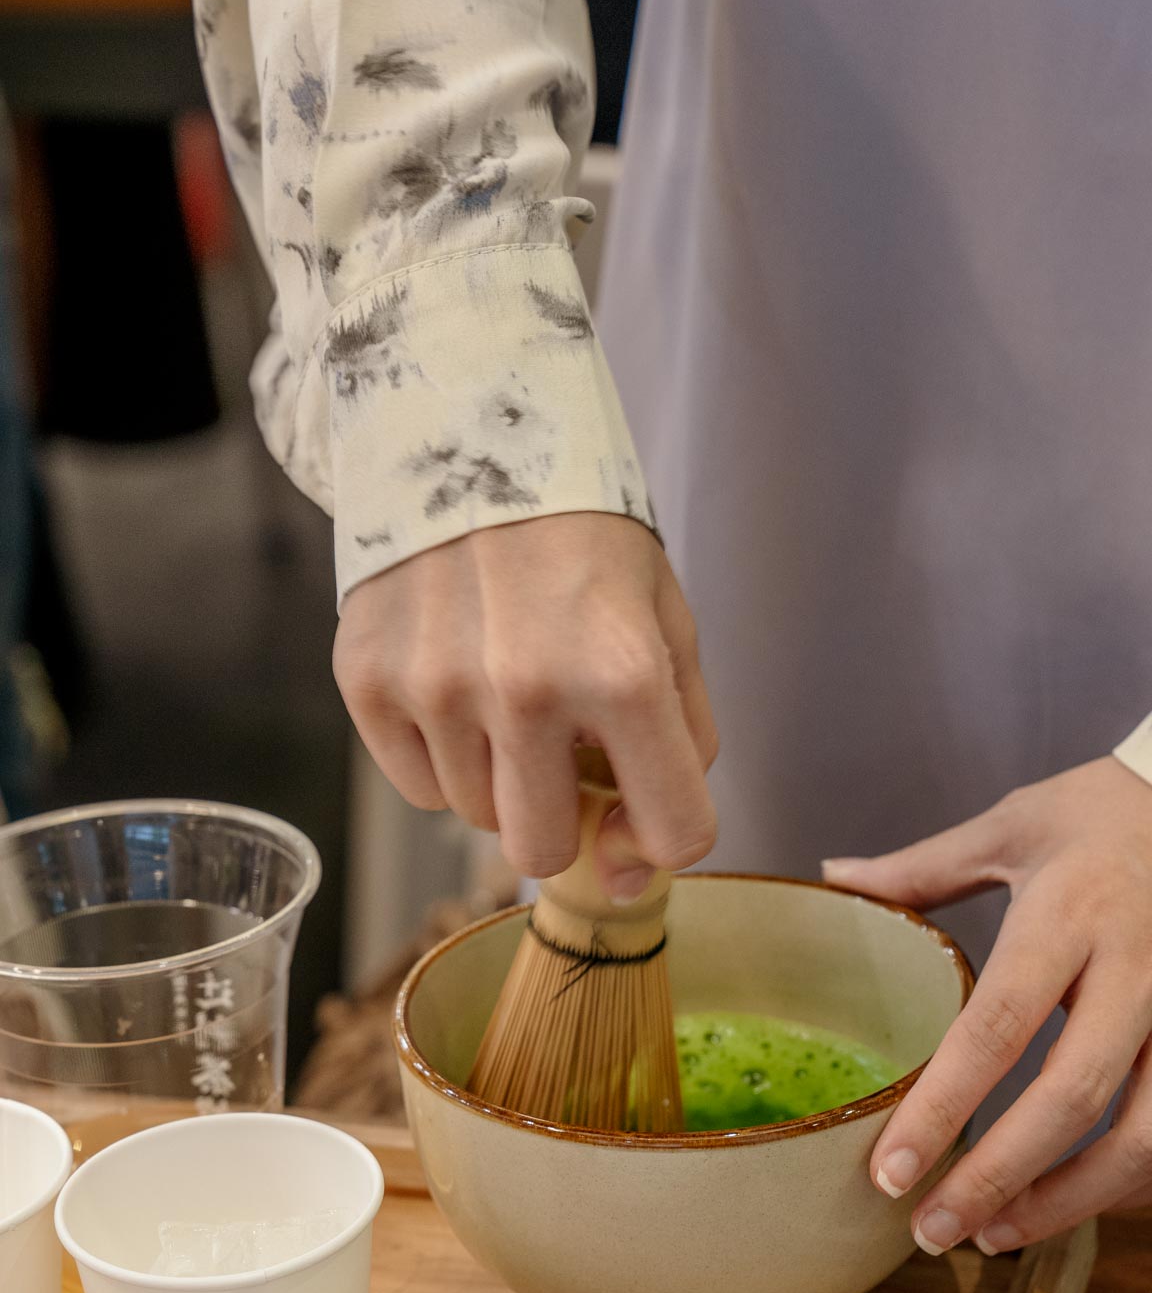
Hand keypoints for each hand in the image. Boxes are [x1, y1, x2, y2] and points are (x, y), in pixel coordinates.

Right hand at [334, 513, 718, 894]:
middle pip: (541, 850)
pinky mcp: (368, 681)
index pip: (671, 833)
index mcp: (623, 671)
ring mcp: (437, 688)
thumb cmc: (581, 535)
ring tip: (503, 691)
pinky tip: (455, 682)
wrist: (469, 429)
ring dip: (497, 777)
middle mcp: (526, 689)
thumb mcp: (667, 620)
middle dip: (561, 817)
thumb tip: (627, 863)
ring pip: (474, 817)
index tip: (638, 815)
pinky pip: (416, 785)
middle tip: (560, 752)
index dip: (659, 841)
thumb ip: (678, 743)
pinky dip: (441, 754)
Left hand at [823, 757, 1151, 1253]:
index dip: (944, 1107)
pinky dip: (1124, 1185)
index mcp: (1068, 916)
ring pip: (1144, 1136)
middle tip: (931, 1229)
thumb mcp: (1009, 828)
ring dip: (1068, 1202)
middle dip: (1001, 1177)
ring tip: (991, 1234)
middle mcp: (1134, 969)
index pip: (999, 1026)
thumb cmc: (1098, 815)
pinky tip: (1064, 1205)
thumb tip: (835, 876)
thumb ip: (922, 868)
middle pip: (1074, 1097)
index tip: (890, 1171)